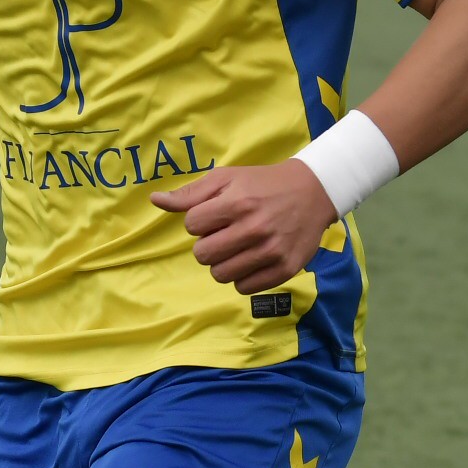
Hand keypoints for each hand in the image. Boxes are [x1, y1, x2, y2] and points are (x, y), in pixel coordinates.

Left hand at [152, 162, 336, 296]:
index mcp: (237, 203)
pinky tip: (251, 259)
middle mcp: (254, 229)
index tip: (216, 215)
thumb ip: (190, 194)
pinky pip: (244, 288)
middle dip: (208, 245)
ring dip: (223, 263)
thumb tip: (155, 201)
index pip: (192, 226)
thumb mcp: (226, 179)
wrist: (312, 192)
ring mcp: (271, 252)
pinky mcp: (285, 269)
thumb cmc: (261, 184)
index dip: (199, 221)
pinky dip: (242, 277)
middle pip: (202, 255)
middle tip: (225, 234)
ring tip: (238, 247)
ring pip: (220, 275)